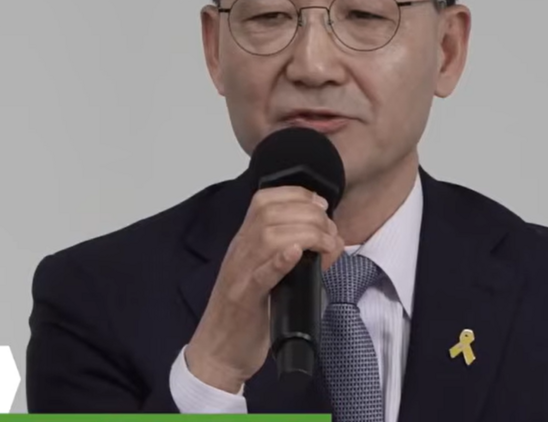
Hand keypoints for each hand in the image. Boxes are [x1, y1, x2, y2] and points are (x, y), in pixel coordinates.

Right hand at [184, 186, 344, 392]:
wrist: (216, 353)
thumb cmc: (244, 316)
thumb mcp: (266, 277)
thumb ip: (288, 257)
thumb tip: (326, 245)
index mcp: (244, 244)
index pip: (264, 201)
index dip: (296, 194)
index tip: (321, 204)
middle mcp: (240, 253)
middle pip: (270, 213)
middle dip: (308, 214)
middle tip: (330, 231)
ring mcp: (240, 274)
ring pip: (267, 237)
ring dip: (304, 233)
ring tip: (325, 244)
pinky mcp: (244, 300)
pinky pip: (260, 274)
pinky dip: (280, 260)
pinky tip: (296, 253)